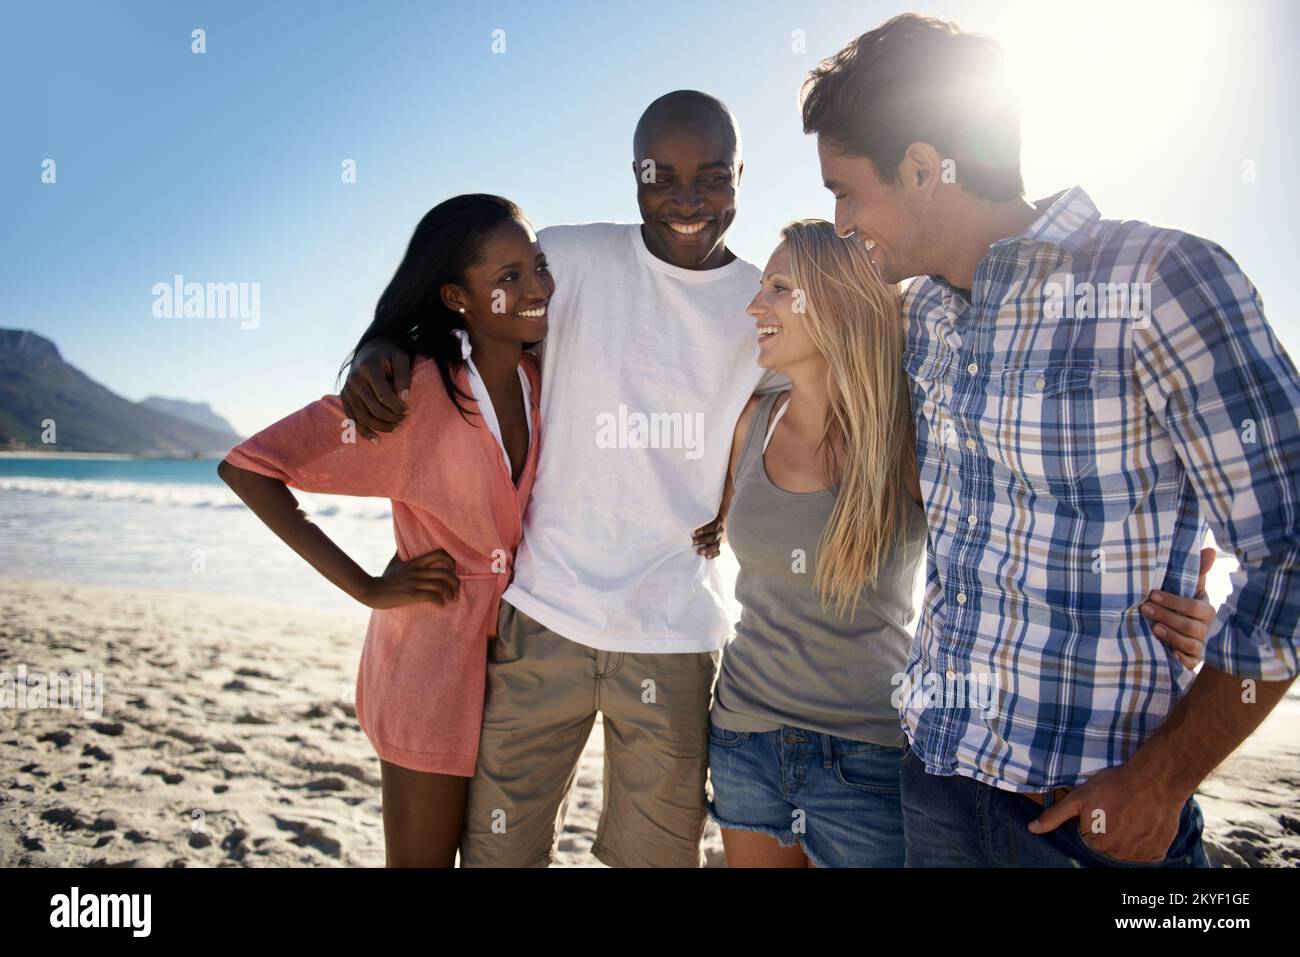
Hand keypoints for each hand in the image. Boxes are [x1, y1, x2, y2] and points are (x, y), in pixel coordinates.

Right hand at [340, 339, 412, 442]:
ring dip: (382, 427)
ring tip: (397, 427)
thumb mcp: (401, 358)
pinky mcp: (344, 398)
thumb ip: (404, 377)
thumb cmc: (388, 355)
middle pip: (374, 408)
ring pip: (364, 417)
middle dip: (393, 417)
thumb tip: (404, 398)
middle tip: (405, 418)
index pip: (383, 396)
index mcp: (368, 368)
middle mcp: (354, 380)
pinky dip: (365, 432)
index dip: (398, 406)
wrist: (369, 351)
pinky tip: (377, 440)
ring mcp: (347, 390)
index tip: (409, 410)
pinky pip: (353, 419)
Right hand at [362, 549, 459, 608]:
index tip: (453, 569)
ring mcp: (414, 583)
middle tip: (456, 590)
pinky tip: (441, 604)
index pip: (440, 554)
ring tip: (452, 599)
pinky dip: (439, 601)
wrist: (373, 591)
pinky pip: (431, 597)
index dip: (451, 561)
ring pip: (440, 585)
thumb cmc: (386, 578)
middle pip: (445, 573)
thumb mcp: (395, 562)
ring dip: (450, 593)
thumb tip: (402, 543)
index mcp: (416, 562)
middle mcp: (417, 571)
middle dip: (455, 582)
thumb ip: (401, 553)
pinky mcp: (411, 594)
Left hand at [692, 516, 723, 557]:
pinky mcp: (717, 547)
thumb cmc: (696, 521)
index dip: (705, 529)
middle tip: (693, 542)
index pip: (714, 525)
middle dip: (703, 540)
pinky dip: (712, 555)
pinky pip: (718, 552)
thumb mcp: (697, 518)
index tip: (696, 532)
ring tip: (699, 552)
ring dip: (707, 549)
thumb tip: (682, 521)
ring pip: (716, 545)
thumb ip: (694, 520)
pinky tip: (706, 556)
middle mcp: (719, 530)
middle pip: (714, 536)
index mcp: (716, 521)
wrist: (701, 528)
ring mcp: (718, 539)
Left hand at [1027, 764, 1182, 863]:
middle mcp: (1116, 856)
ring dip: (1125, 840)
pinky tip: (1142, 824)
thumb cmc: (1114, 786)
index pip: (1086, 844)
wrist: (1155, 780)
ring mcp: (1138, 857)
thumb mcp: (1079, 798)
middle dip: (1107, 834)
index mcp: (1095, 844)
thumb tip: (1032, 829)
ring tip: (1129, 818)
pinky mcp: (1157, 854)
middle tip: (1115, 814)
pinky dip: (1143, 842)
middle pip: (1106, 851)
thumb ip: (1055, 816)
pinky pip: (1145, 854)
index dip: (1091, 828)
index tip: (1099, 816)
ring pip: (1125, 853)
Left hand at [1140, 546, 1215, 668]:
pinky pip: (1191, 663)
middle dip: (1166, 616)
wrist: (1175, 632)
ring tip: (1152, 628)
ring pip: (1189, 643)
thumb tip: (1211, 549)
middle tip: (1144, 609)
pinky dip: (1181, 658)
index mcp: (1205, 609)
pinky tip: (1170, 654)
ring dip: (1170, 635)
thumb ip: (1196, 570)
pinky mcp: (1193, 661)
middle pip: (1189, 626)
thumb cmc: (1178, 605)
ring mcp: (1200, 646)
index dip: (1174, 601)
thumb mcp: (1185, 588)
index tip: (1152, 595)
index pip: (1194, 607)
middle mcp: (1204, 628)